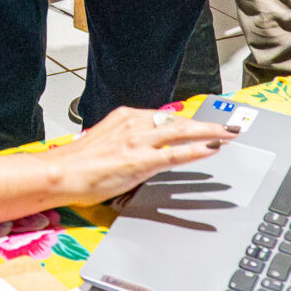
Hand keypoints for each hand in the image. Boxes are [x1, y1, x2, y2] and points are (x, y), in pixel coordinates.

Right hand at [51, 107, 237, 205]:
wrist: (60, 173)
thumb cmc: (78, 164)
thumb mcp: (106, 144)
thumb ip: (128, 143)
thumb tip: (143, 150)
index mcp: (125, 117)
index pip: (164, 117)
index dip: (188, 122)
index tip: (204, 123)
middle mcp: (133, 124)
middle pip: (178, 121)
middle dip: (206, 123)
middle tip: (229, 126)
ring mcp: (138, 141)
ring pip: (181, 132)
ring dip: (209, 132)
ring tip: (228, 135)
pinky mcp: (140, 160)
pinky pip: (175, 153)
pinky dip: (196, 150)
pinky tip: (211, 149)